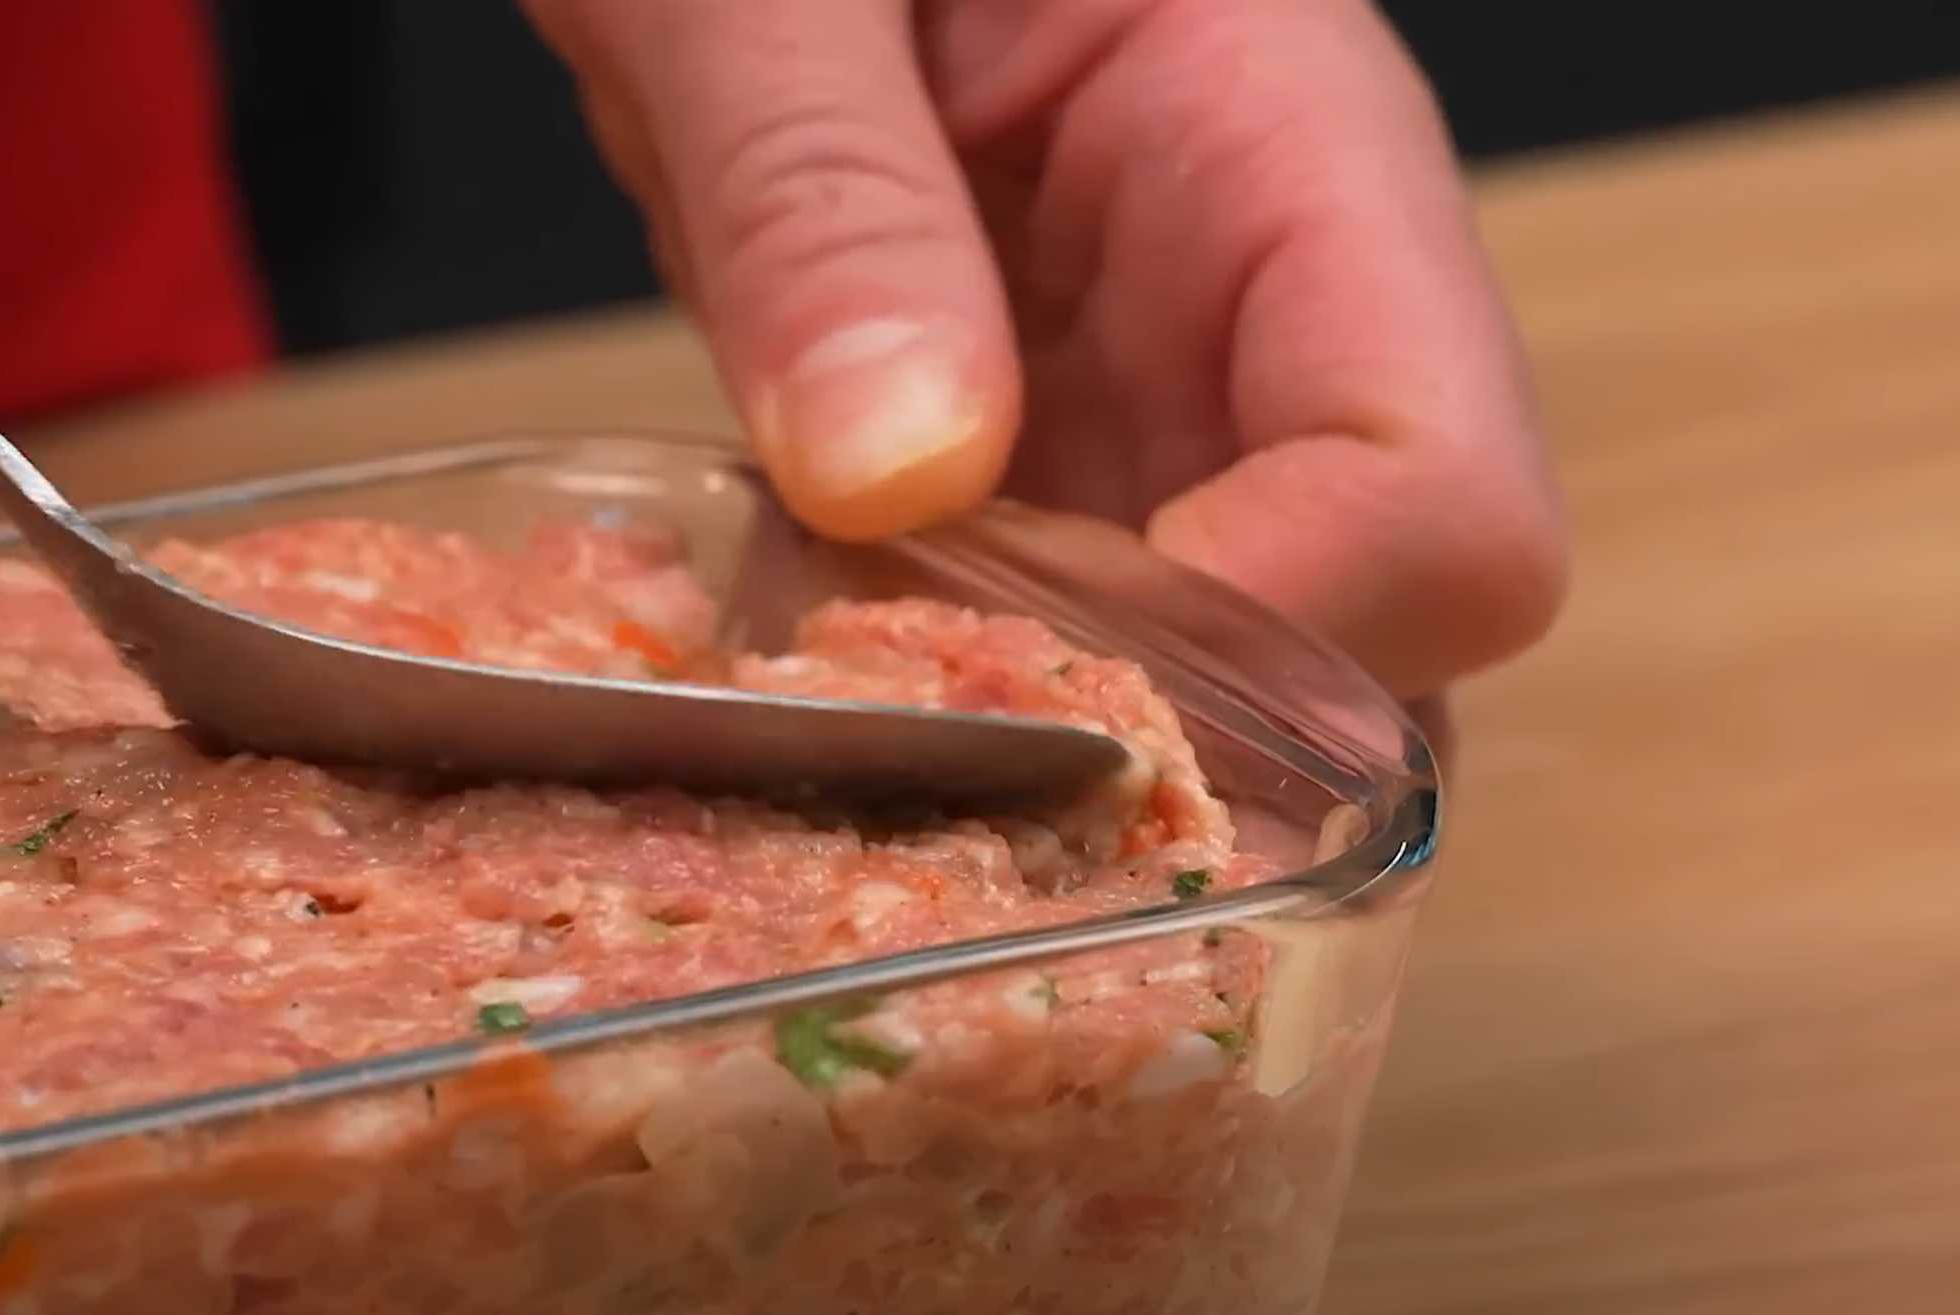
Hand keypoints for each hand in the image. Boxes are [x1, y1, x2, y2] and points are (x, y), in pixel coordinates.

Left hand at [526, 0, 1568, 700]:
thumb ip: (825, 195)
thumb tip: (899, 473)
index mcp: (1283, 142)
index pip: (1441, 489)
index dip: (1278, 633)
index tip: (1035, 672)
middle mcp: (1259, 305)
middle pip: (1366, 634)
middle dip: (1171, 742)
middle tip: (921, 753)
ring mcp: (1148, 394)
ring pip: (1219, 673)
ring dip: (1056, 755)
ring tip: (847, 747)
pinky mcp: (1024, 453)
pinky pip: (1053, 641)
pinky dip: (947, 707)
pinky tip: (805, 702)